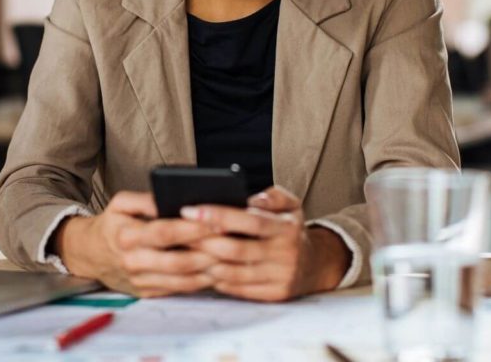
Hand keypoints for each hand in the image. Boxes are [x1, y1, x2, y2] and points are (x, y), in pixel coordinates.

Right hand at [55, 191, 218, 297]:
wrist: (88, 254)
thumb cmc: (112, 223)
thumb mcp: (121, 203)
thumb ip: (146, 199)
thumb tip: (171, 198)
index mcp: (126, 235)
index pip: (165, 231)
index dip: (192, 228)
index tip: (217, 221)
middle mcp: (132, 261)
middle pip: (178, 260)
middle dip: (209, 252)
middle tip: (234, 242)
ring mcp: (139, 281)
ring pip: (182, 279)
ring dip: (209, 270)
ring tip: (232, 258)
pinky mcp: (146, 293)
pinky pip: (178, 290)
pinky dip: (200, 282)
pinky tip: (217, 271)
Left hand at [184, 186, 349, 301]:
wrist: (314, 265)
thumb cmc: (290, 229)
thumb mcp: (290, 205)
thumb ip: (272, 196)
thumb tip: (249, 197)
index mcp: (286, 228)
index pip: (249, 221)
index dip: (218, 215)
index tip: (189, 210)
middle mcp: (285, 254)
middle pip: (235, 249)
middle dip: (202, 241)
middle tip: (176, 232)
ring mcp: (280, 277)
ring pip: (233, 272)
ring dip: (204, 262)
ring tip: (182, 250)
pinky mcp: (273, 295)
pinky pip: (237, 288)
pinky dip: (216, 279)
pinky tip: (199, 268)